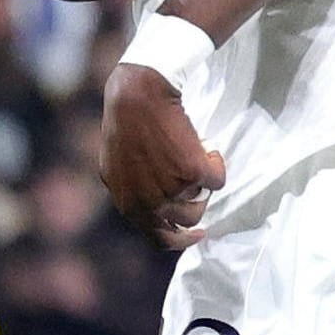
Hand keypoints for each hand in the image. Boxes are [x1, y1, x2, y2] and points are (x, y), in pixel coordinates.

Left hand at [100, 59, 226, 246]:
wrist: (138, 95)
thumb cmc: (126, 123)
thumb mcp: (117, 167)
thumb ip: (133, 192)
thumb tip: (153, 208)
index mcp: (129, 205)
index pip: (160, 238)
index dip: (182, 239)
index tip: (198, 233)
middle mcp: (150, 203)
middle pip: (188, 220)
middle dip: (196, 202)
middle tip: (197, 182)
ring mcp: (172, 190)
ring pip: (204, 200)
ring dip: (204, 182)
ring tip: (196, 156)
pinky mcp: (193, 173)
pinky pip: (218, 179)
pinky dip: (216, 164)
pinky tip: (206, 147)